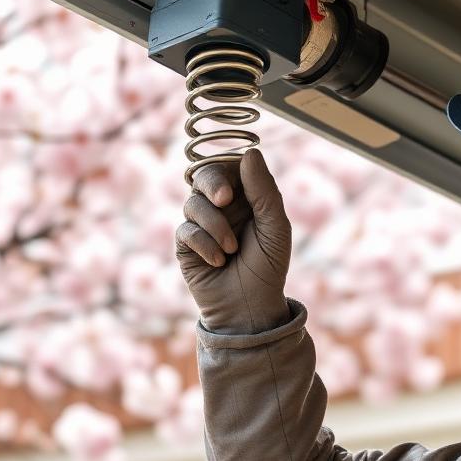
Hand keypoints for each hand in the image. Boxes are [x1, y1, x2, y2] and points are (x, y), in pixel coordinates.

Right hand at [176, 149, 292, 333]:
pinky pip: (185, 230)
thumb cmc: (269, 267)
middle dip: (212, 184)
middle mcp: (220, 206)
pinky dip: (204, 244)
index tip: (237, 181)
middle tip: (224, 200)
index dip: (228, 167)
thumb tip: (249, 152)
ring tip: (232, 250)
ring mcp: (201, 224)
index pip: (229, 166)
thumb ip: (264, 190)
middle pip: (203, 176)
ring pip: (192, 203)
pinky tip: (219, 262)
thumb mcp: (275, 227)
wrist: (251, 308)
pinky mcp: (185, 245)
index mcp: (245, 196)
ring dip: (215, 226)